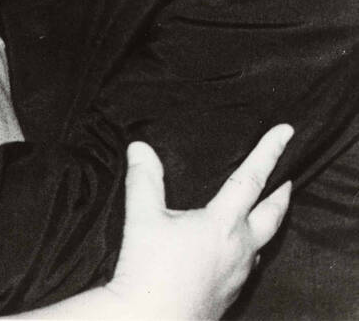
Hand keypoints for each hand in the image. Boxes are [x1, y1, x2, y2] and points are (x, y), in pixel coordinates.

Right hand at [109, 125, 292, 319]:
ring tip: (263, 213)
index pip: (252, 178)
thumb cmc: (149, 271)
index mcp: (223, 224)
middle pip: (272, 215)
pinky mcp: (229, 295)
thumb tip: (140, 147)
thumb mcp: (143, 217)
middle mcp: (239, 249)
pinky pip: (248, 266)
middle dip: (282, 194)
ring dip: (266, 224)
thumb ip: (144, 178)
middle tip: (288, 177)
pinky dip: (250, 250)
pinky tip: (236, 252)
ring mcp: (238, 275)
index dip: (269, 151)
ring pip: (262, 244)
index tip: (285, 132)